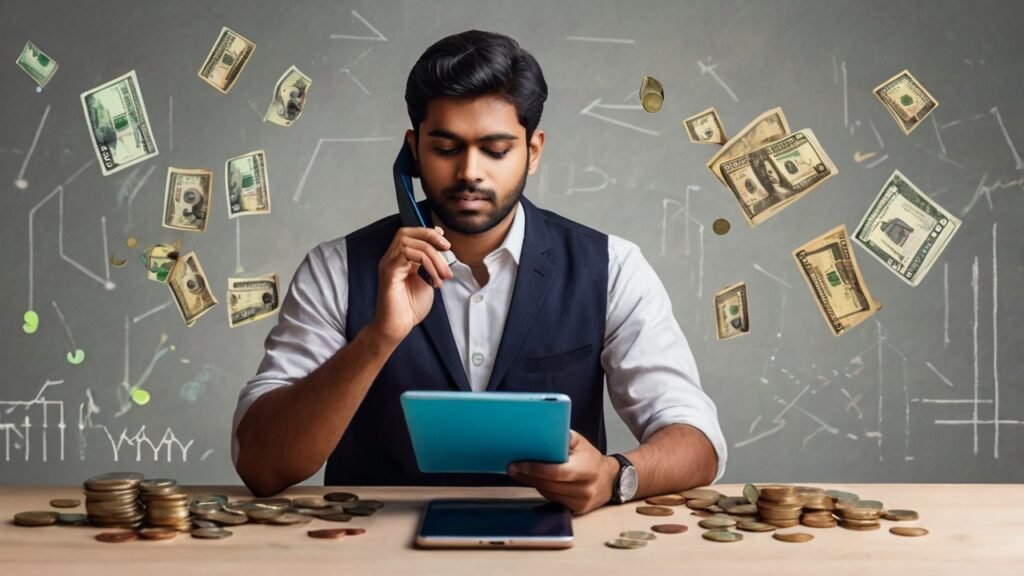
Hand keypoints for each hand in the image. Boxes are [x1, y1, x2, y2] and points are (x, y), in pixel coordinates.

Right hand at [370, 226, 453, 346]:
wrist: (398, 327)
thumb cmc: (410, 308)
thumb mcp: (427, 281)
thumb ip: (431, 265)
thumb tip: (442, 251)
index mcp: (399, 260)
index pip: (409, 234)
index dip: (427, 233)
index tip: (444, 242)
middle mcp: (391, 259)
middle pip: (406, 233)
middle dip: (429, 236)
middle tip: (447, 248)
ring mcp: (388, 265)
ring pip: (409, 242)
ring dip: (433, 255)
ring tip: (443, 274)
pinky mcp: (389, 272)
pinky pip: (408, 255)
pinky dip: (427, 263)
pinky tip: (434, 279)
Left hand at [507, 430, 618, 515]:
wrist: (610, 480)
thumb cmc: (591, 458)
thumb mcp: (581, 443)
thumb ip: (564, 438)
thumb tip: (543, 433)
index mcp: (587, 469)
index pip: (555, 472)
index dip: (534, 469)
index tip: (517, 464)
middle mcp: (584, 488)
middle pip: (548, 484)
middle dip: (527, 475)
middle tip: (512, 467)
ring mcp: (581, 502)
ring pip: (547, 493)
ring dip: (532, 483)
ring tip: (519, 472)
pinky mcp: (576, 510)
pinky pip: (552, 500)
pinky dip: (543, 489)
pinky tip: (535, 481)